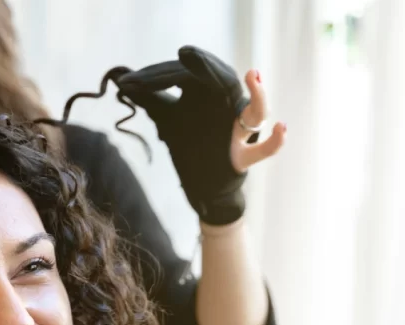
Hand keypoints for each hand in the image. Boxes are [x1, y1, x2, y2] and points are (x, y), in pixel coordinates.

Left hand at [116, 46, 285, 224]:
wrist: (203, 188)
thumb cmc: (189, 148)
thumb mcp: (168, 120)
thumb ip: (151, 100)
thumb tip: (122, 81)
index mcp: (211, 97)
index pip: (196, 74)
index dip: (173, 71)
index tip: (150, 71)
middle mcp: (230, 110)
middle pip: (226, 84)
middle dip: (207, 69)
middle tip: (186, 55)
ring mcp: (240, 134)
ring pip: (255, 113)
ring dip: (258, 96)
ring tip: (253, 76)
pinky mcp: (242, 159)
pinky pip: (264, 151)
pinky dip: (276, 141)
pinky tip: (282, 127)